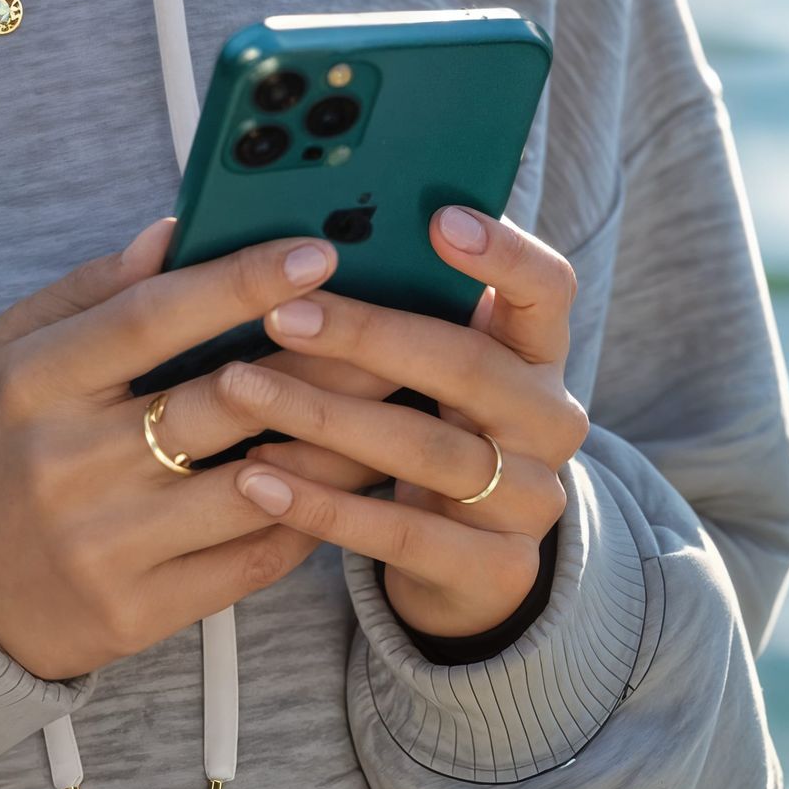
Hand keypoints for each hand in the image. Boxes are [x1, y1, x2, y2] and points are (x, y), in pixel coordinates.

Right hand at [0, 216, 396, 683]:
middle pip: (219, 402)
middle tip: (393, 328)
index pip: (153, 318)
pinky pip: (247, 563)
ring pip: (251, 488)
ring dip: (333, 447)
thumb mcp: (14, 346)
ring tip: (396, 406)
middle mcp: (69, 461)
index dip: (240, 280)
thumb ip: (95, 287)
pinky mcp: (135, 612)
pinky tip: (346, 484)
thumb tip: (177, 229)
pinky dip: (305, 520)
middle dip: (318, 362)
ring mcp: (104, 544)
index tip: (316, 251)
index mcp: (36, 379)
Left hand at [228, 206, 589, 638]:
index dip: (502, 252)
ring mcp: (531, 499)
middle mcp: (549, 420)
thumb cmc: (429, 423)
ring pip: (425, 449)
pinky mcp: (498, 569)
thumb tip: (301, 236)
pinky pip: (401, 534)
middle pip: (468, 365)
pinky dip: (321, 506)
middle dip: (365, 336)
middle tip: (278, 313)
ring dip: (322, 416)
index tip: (437, 219)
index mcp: (537, 351)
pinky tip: (255, 480)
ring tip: (239, 388)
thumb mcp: (432, 365)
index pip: (546, 287)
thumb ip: (401, 304)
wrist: (468, 561)